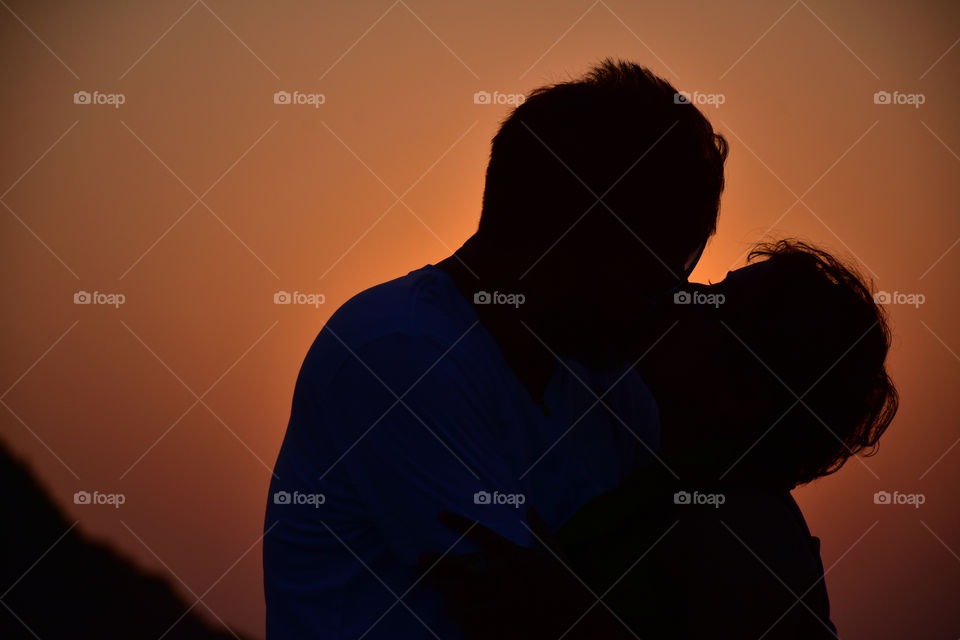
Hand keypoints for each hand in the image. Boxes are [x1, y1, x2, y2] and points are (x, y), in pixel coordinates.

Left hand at [419, 508, 630, 639]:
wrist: (580, 621)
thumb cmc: (568, 584)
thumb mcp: (555, 552)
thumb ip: (539, 529)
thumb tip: (530, 508)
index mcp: (515, 554)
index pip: (480, 534)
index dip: (458, 524)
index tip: (439, 515)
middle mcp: (504, 575)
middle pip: (461, 567)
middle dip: (437, 563)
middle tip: (418, 559)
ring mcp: (500, 600)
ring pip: (461, 593)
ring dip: (443, 589)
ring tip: (428, 583)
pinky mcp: (501, 621)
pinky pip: (471, 618)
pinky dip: (458, 613)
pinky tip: (447, 610)